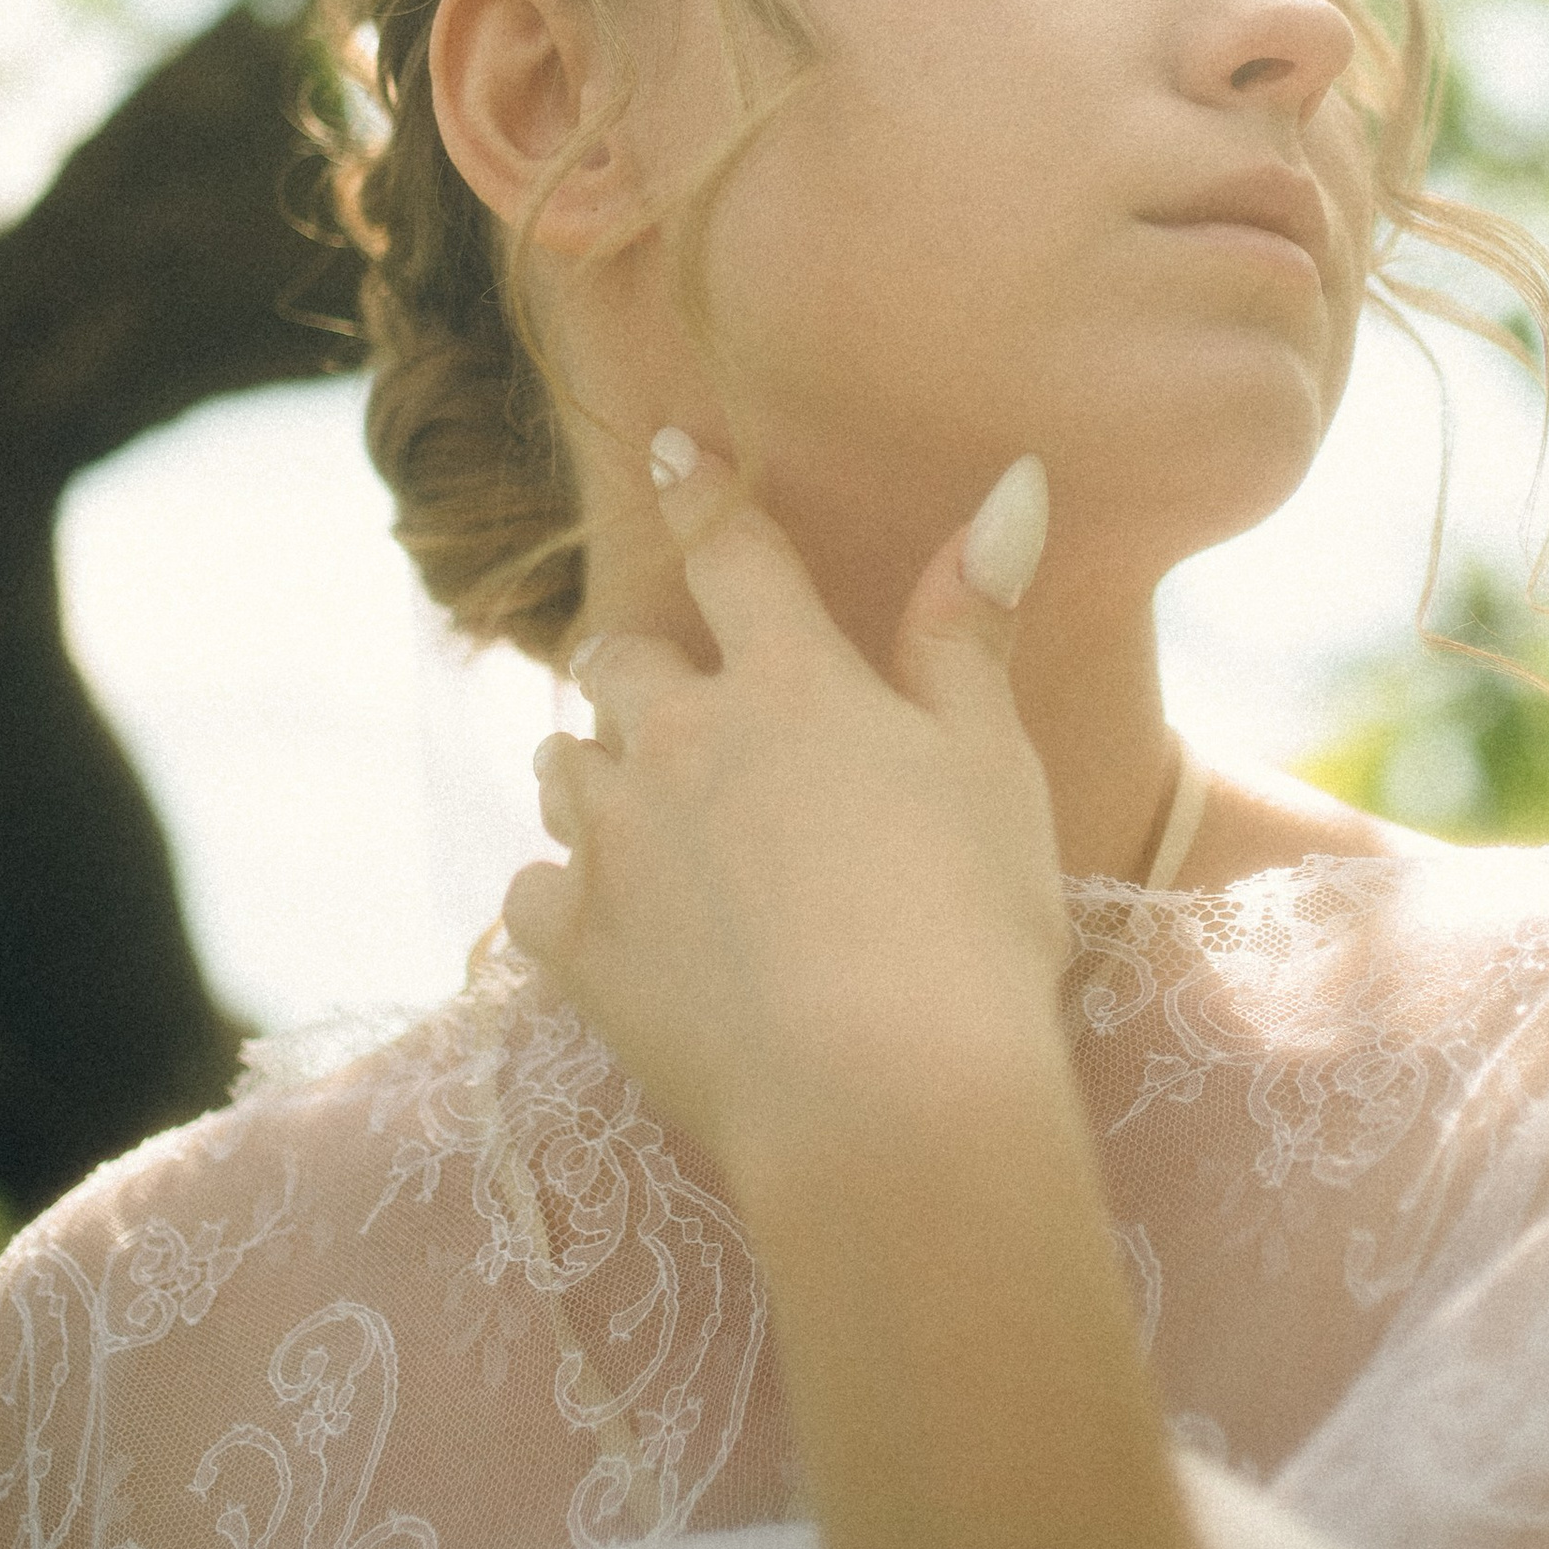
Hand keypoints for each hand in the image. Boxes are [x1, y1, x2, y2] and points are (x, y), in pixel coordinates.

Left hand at [505, 441, 1071, 1193]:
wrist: (887, 1099)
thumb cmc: (969, 923)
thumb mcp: (992, 759)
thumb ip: (974, 623)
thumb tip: (1015, 480)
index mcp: (791, 683)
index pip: (731, 552)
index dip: (700, 493)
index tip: (668, 449)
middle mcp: (682, 742)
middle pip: (619, 664)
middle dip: (636, 669)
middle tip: (669, 703)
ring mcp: (617, 845)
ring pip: (565, 769)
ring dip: (595, 773)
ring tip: (639, 810)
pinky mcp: (578, 949)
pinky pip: (533, 892)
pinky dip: (562, 895)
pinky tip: (601, 920)